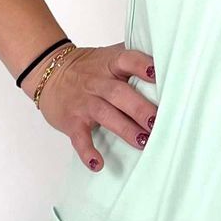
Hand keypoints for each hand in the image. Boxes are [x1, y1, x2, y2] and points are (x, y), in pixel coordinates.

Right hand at [30, 42, 157, 169]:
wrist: (49, 72)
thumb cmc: (89, 68)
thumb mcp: (109, 56)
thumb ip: (135, 59)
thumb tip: (171, 59)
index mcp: (111, 63)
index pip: (128, 60)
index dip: (142, 66)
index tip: (158, 74)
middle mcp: (97, 81)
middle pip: (120, 93)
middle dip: (140, 108)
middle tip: (158, 122)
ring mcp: (84, 102)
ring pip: (105, 114)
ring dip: (125, 129)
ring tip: (143, 142)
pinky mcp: (72, 121)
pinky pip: (80, 137)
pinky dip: (87, 152)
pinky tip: (98, 164)